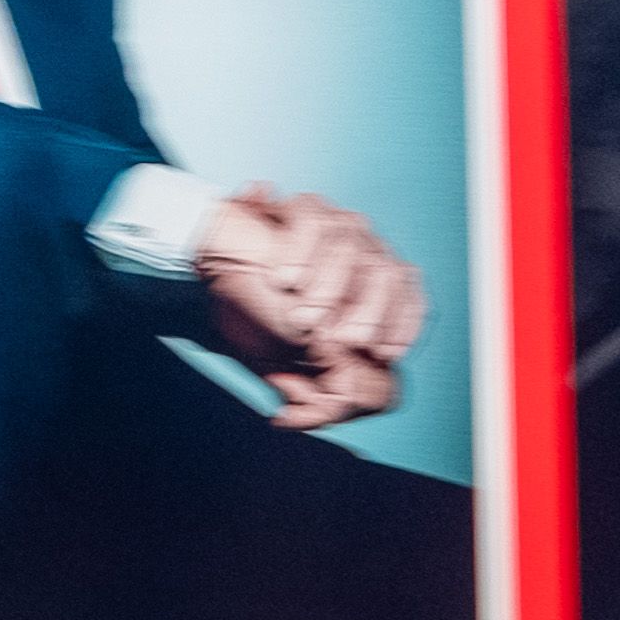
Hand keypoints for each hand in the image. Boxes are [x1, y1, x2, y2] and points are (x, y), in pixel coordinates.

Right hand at [199, 186, 424, 431]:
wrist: (211, 257)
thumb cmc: (249, 306)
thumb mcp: (277, 357)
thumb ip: (304, 381)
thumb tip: (318, 412)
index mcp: (369, 283)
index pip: (409, 298)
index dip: (402, 325)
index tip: (384, 353)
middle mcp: (363, 248)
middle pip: (390, 272)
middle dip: (372, 312)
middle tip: (344, 341)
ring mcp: (335, 224)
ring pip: (353, 248)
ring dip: (331, 289)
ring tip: (303, 319)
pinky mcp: (302, 207)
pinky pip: (314, 222)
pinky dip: (301, 252)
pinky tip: (283, 280)